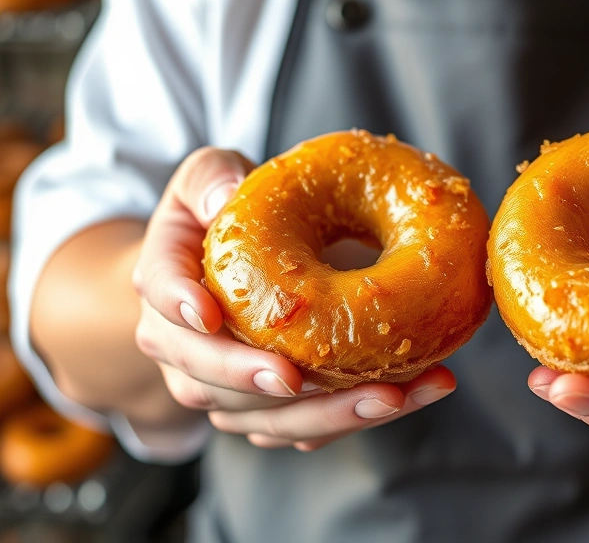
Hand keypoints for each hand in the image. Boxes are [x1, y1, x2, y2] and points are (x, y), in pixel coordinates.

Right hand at [133, 147, 454, 450]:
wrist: (238, 273)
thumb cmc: (226, 217)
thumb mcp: (212, 176)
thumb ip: (213, 176)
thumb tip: (225, 198)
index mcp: (167, 283)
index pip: (160, 294)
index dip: (180, 305)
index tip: (209, 314)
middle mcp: (186, 350)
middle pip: (207, 379)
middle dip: (254, 380)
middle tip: (299, 376)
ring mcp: (228, 391)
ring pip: (266, 419)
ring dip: (329, 413)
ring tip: (392, 395)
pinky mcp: (274, 414)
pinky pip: (311, 428)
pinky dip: (360, 417)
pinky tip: (411, 395)